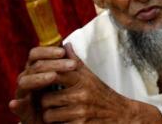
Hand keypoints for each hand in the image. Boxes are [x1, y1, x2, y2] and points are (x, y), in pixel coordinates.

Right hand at [12, 46, 75, 123]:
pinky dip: (16, 105)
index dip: (47, 51)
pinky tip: (15, 103)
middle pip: (33, 67)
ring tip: (53, 77)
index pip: (36, 55)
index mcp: (36, 71)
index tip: (63, 52)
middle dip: (52, 64)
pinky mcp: (24, 113)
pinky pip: (18, 108)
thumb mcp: (67, 80)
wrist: (59, 121)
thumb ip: (66, 64)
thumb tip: (68, 45)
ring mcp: (24, 96)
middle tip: (71, 65)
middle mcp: (28, 80)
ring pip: (24, 82)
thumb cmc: (62, 97)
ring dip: (38, 78)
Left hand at [41, 46, 161, 122]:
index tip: (40, 83)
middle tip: (49, 102)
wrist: (121, 114)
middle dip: (45, 102)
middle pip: (46, 98)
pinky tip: (64, 121)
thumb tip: (65, 45)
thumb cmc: (102, 94)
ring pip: (49, 115)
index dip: (43, 78)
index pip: (54, 74)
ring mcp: (81, 111)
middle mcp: (81, 94)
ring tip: (56, 113)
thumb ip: (75, 62)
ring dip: (50, 116)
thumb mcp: (90, 76)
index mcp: (82, 79)